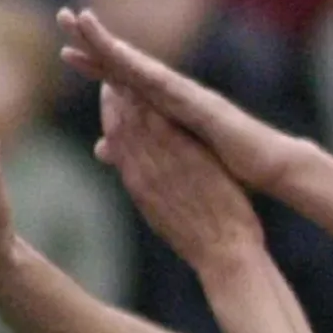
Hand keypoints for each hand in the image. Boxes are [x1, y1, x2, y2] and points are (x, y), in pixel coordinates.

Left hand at [57, 8, 309, 192]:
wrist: (271, 167)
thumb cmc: (234, 166)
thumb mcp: (184, 163)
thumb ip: (146, 154)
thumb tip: (105, 152)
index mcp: (171, 115)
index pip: (128, 88)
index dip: (100, 68)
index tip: (70, 52)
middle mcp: (178, 99)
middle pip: (131, 67)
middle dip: (99, 43)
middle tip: (67, 17)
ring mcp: (191, 98)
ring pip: (145, 68)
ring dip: (116, 46)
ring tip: (86, 22)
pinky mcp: (203, 105)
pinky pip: (168, 85)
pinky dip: (145, 70)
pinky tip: (124, 55)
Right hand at [102, 84, 265, 274]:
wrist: (223, 256)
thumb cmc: (201, 240)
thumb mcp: (167, 216)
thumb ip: (154, 196)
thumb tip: (147, 189)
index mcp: (142, 189)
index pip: (120, 147)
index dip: (112, 120)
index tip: (109, 97)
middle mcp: (146, 178)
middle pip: (122, 133)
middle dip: (114, 103)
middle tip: (109, 77)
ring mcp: (164, 172)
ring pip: (138, 129)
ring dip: (128, 100)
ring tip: (123, 75)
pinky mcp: (187, 167)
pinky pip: (164, 134)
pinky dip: (154, 112)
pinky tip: (151, 92)